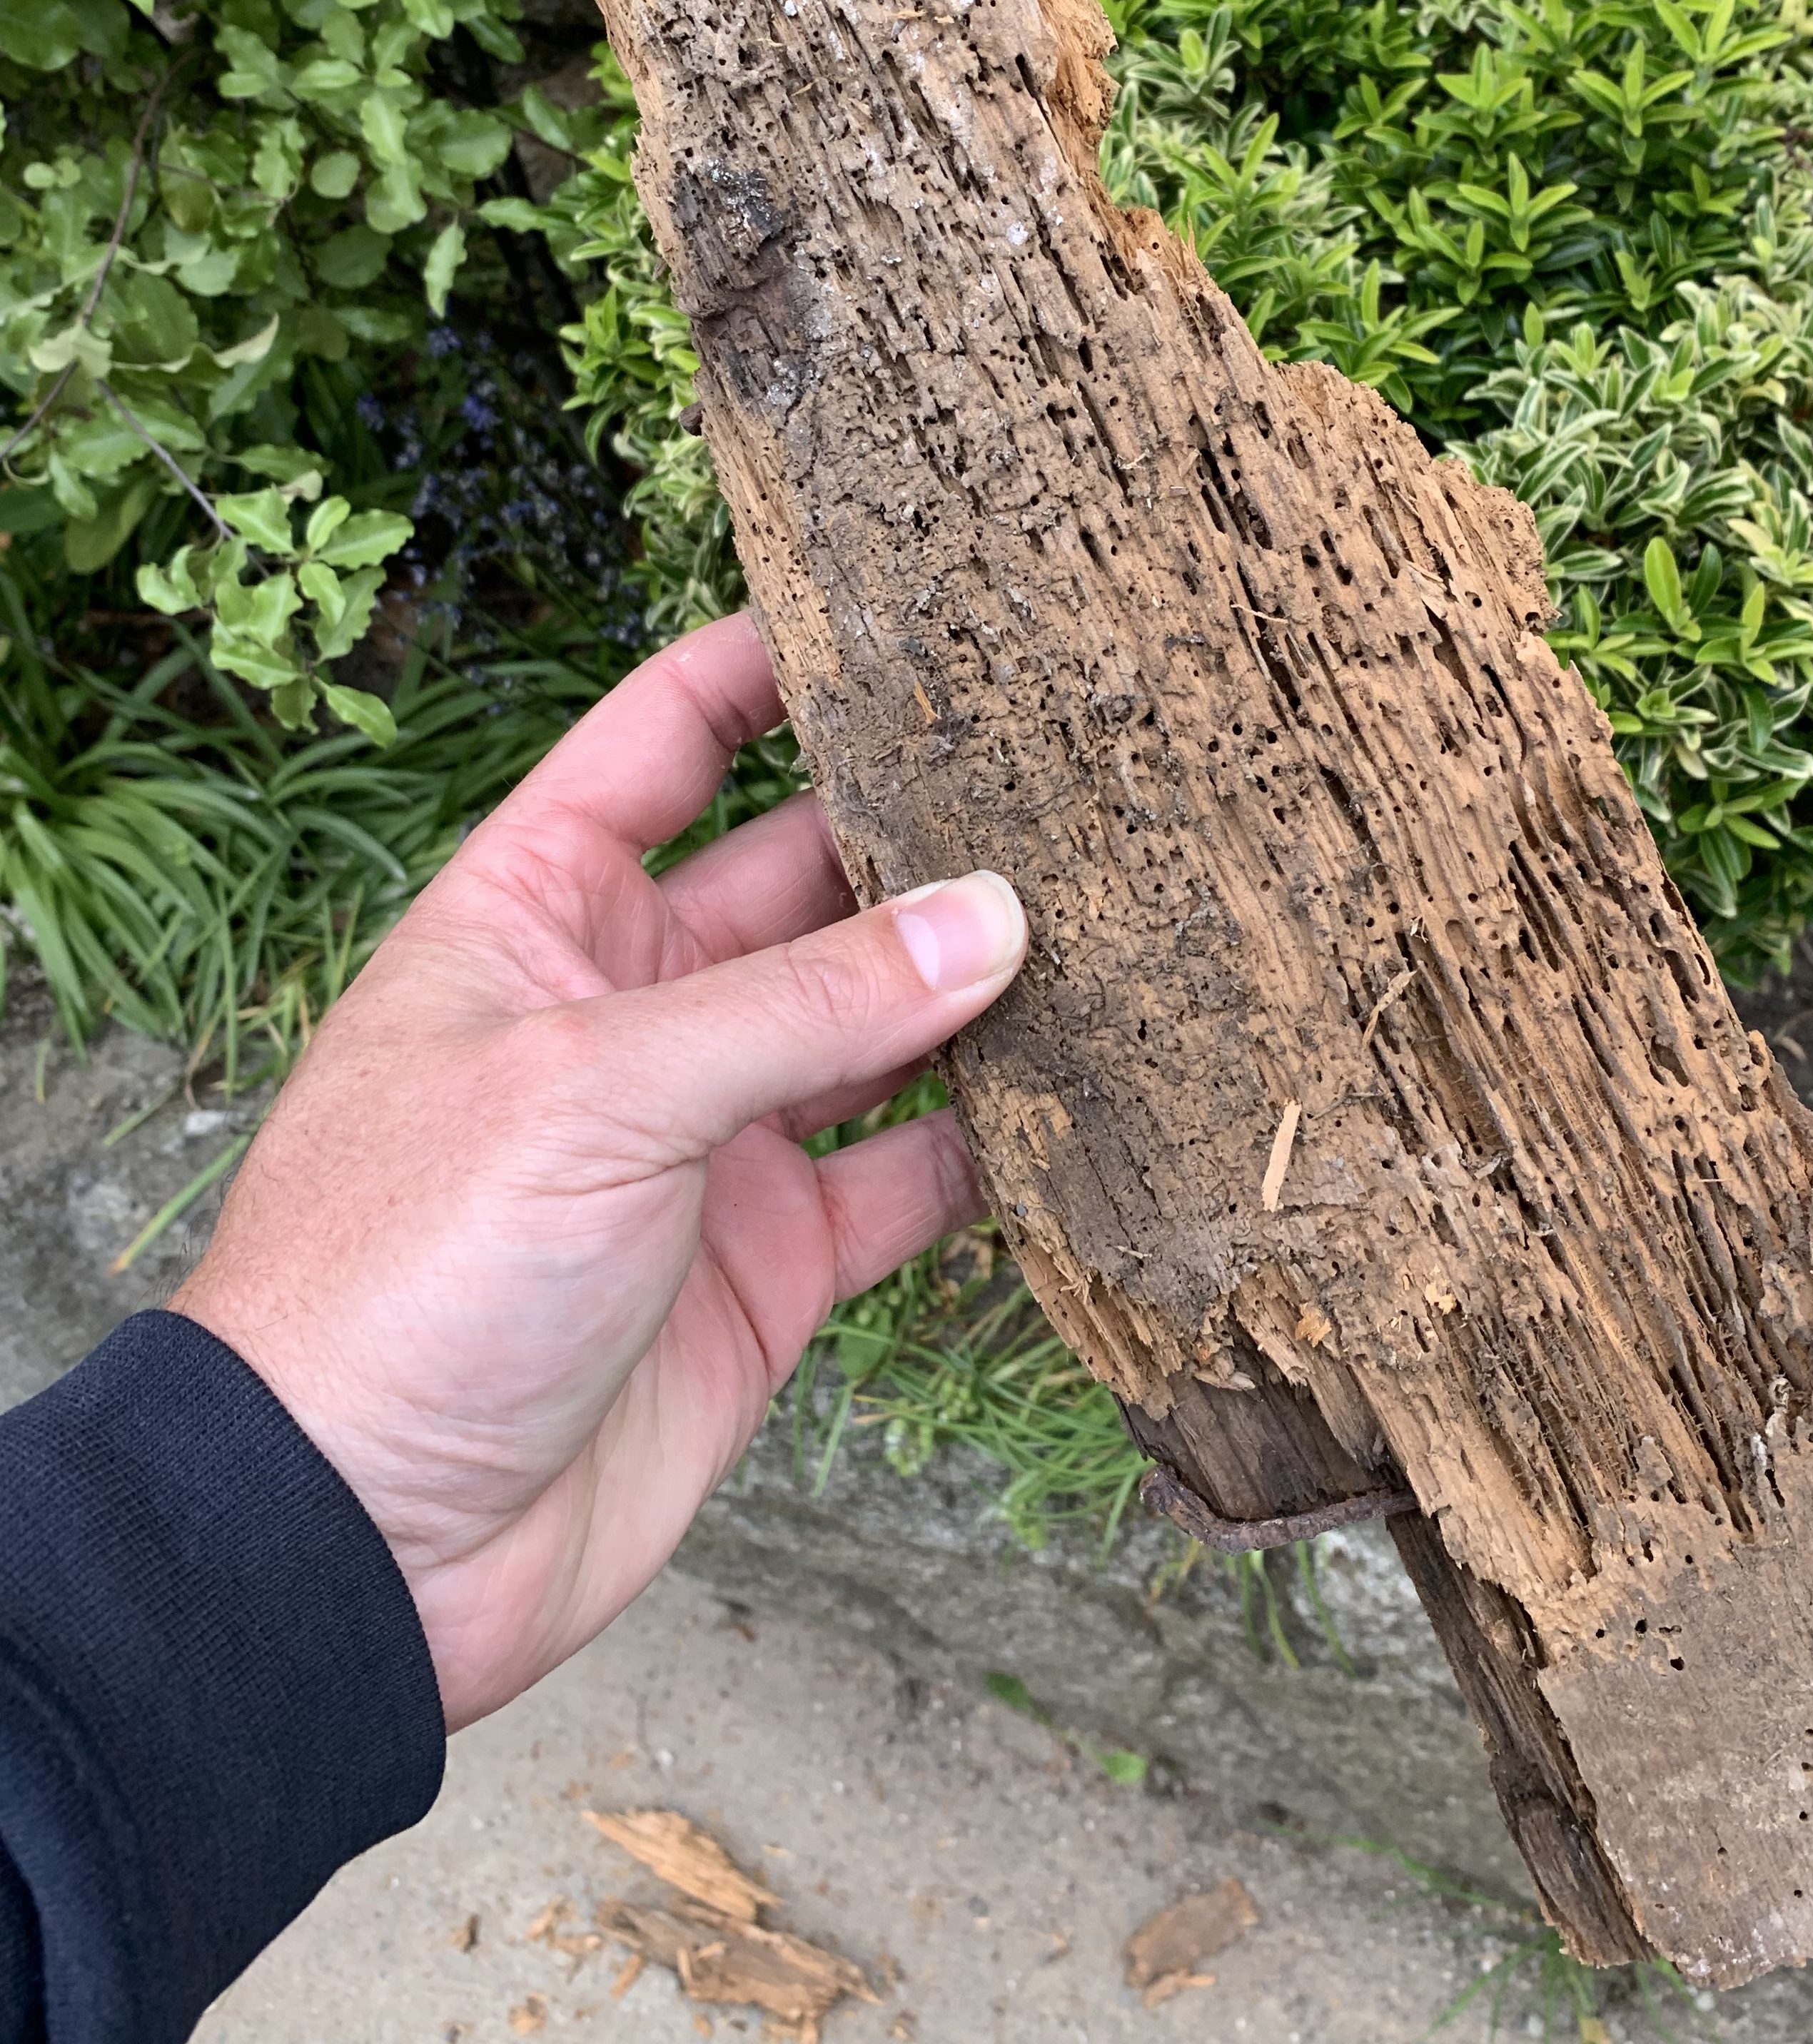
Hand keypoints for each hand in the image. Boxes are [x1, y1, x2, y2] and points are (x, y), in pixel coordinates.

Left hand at [171, 614, 1024, 1730]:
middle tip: (1073, 767)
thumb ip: (804, 1005)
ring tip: (1121, 913)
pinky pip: (909, 1177)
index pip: (667, 735)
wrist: (360, 1546)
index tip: (903, 597)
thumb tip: (992, 918)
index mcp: (539, 913)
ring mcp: (707, 1138)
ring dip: (978, 984)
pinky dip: (997, 1149)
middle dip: (920, 830)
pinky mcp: (770, 1263)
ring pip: (877, 1025)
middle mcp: (632, 1007)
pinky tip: (1095, 1098)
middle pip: (804, 877)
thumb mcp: (594, 1093)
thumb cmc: (403, 1274)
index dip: (771, 659)